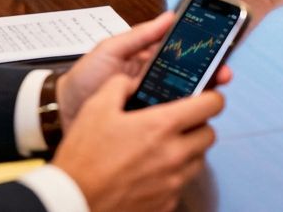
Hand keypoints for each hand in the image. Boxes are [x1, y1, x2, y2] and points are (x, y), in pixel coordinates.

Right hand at [52, 72, 223, 211]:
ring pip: (198, 161)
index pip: (212, 104)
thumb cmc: (83, 158)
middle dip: (199, 125)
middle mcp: (174, 155)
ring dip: (189, 151)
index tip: (204, 95)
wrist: (70, 202)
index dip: (211, 96)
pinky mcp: (164, 205)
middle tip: (181, 122)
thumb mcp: (97, 107)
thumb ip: (121, 85)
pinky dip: (173, 176)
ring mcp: (171, 183)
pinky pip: (181, 185)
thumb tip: (133, 82)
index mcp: (162, 126)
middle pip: (210, 134)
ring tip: (164, 147)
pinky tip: (152, 171)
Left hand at [56, 12, 229, 128]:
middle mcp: (153, 81)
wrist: (59, 113)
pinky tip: (192, 121)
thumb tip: (169, 16)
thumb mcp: (109, 50)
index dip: (201, 50)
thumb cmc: (83, 78)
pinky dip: (181, 121)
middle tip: (223, 75)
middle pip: (188, 77)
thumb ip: (138, 36)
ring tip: (210, 96)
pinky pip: (167, 122)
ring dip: (198, 97)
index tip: (219, 49)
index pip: (181, 52)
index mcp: (147, 59)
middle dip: (208, 74)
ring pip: (182, 100)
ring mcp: (150, 105)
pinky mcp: (144, 127)